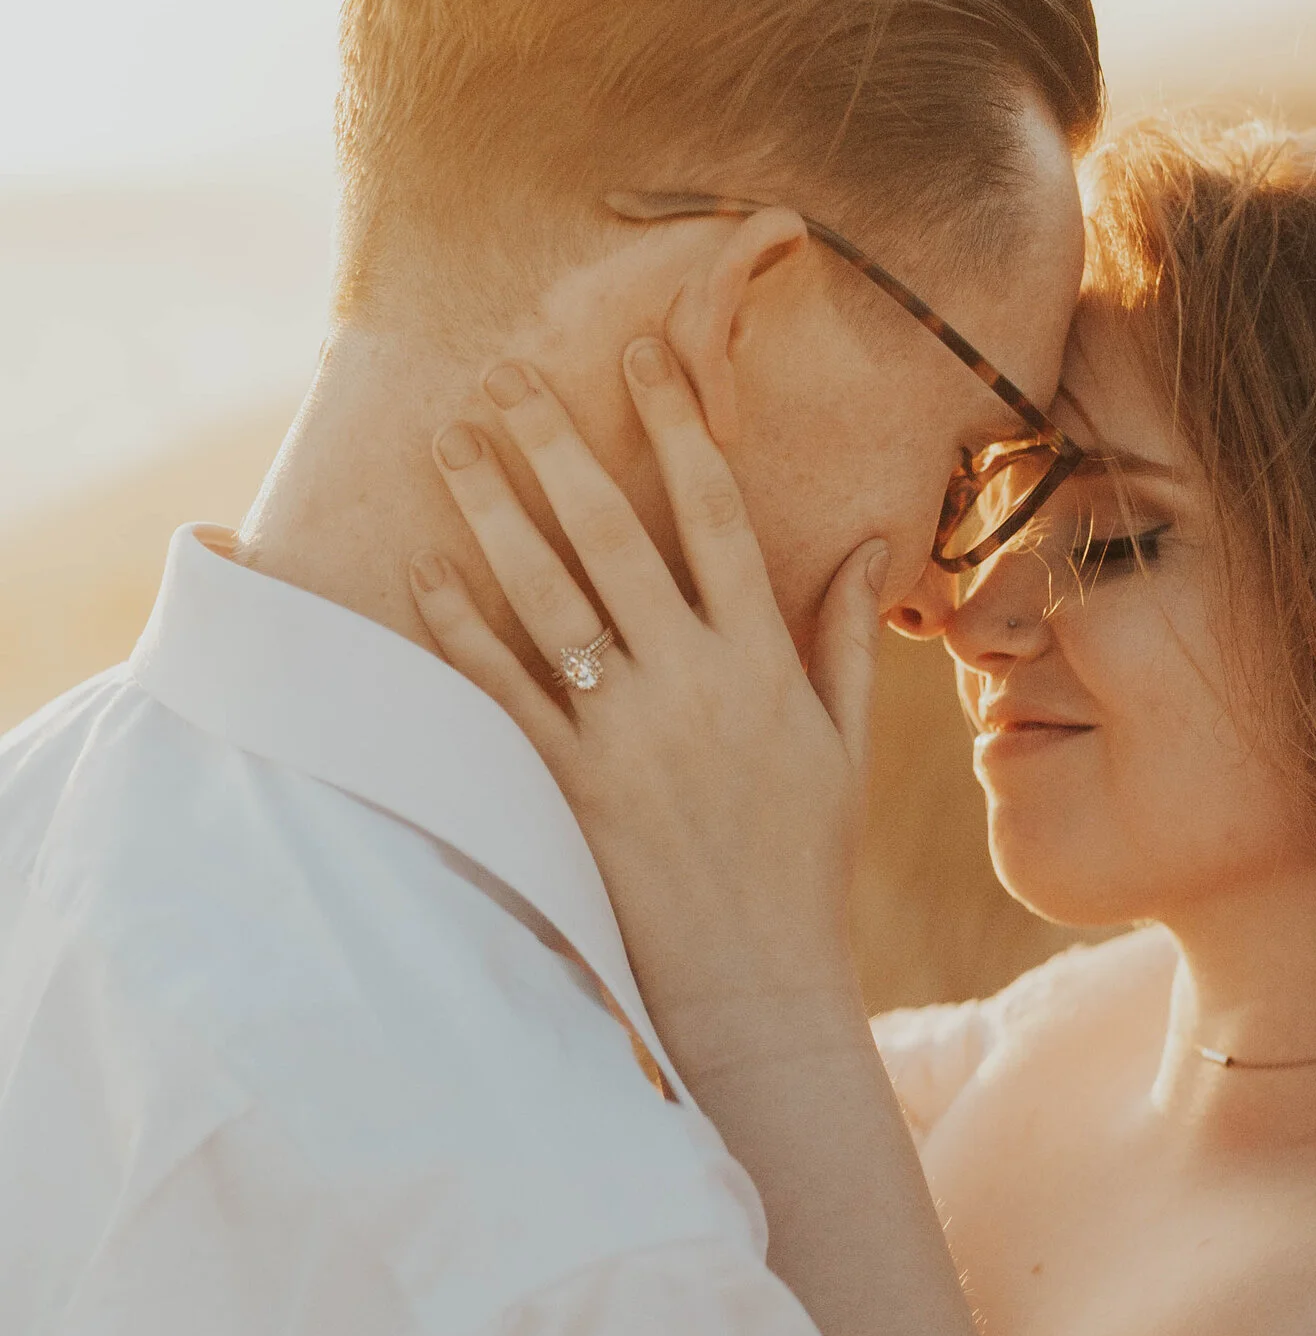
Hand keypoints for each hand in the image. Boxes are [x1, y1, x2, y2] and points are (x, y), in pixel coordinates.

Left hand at [413, 340, 884, 1090]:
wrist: (757, 979)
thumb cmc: (804, 862)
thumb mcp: (843, 745)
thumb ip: (849, 637)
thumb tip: (871, 543)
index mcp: (764, 661)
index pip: (717, 516)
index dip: (677, 427)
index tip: (644, 356)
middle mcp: (694, 681)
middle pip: (616, 535)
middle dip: (558, 446)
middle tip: (507, 375)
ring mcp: (629, 733)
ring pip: (551, 597)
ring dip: (495, 513)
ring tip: (452, 443)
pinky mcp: (574, 787)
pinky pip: (507, 692)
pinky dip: (463, 630)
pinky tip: (424, 573)